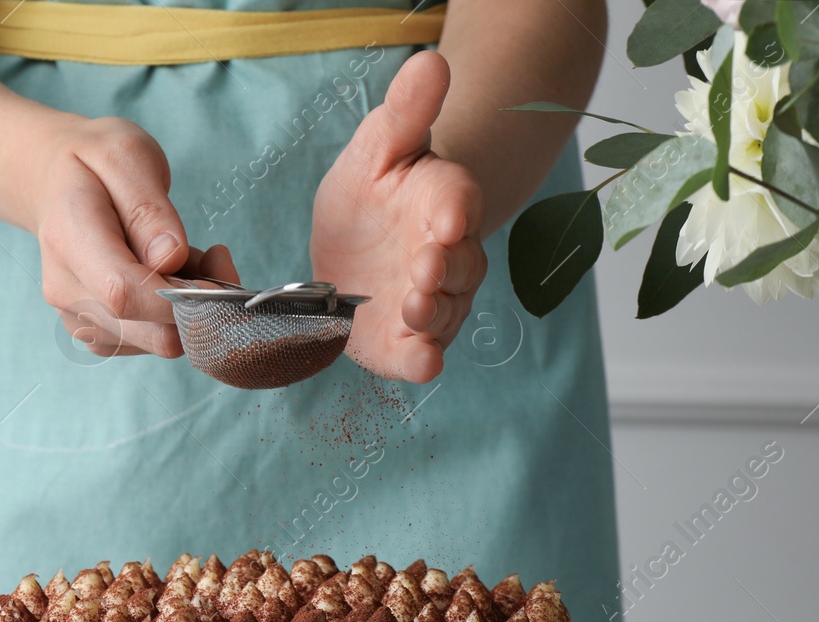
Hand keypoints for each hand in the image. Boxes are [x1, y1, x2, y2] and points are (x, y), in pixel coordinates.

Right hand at [33, 116, 238, 357]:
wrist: (54, 183)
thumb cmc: (92, 164)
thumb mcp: (126, 155)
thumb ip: (150, 208)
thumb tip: (171, 258)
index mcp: (69, 240)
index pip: (125, 294)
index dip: (182, 296)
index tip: (218, 270)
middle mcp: (67, 291)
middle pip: (152, 333)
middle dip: (200, 302)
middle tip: (214, 256)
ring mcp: (79, 319)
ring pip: (160, 341)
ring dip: (188, 306)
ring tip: (180, 257)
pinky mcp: (98, 335)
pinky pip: (152, 341)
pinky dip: (172, 315)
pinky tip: (165, 278)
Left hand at [311, 51, 486, 382]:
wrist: (360, 243)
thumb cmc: (375, 189)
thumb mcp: (379, 145)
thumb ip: (407, 112)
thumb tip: (431, 61)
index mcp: (442, 201)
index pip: (459, 200)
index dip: (455, 209)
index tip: (447, 217)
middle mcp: (445, 255)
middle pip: (458, 264)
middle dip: (443, 268)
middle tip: (423, 268)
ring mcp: (430, 301)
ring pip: (445, 311)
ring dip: (433, 314)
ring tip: (413, 310)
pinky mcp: (405, 340)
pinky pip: (421, 353)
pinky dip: (423, 361)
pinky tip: (423, 363)